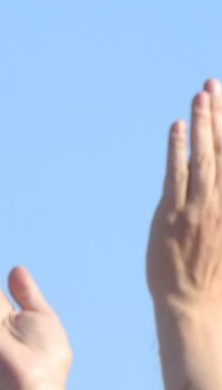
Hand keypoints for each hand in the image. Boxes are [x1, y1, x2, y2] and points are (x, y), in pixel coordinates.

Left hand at [149, 79, 221, 317]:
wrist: (194, 305)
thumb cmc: (216, 276)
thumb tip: (220, 174)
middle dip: (221, 115)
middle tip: (213, 84)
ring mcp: (200, 208)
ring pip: (204, 157)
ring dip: (202, 123)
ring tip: (200, 95)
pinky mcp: (174, 215)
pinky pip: (176, 174)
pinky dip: (177, 149)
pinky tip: (177, 127)